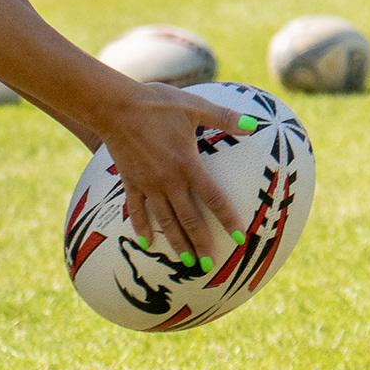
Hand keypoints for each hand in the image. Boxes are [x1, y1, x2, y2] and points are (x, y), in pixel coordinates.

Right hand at [95, 82, 249, 264]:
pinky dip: (141, 227)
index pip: (213, 198)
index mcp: (187, 164)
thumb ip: (225, 118)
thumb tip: (254, 124)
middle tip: (209, 265)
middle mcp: (169, 180)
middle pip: (188, 219)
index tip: (239, 237)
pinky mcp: (130, 182)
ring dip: (176, 242)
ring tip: (185, 262)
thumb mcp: (195, 106)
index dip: (227, 219)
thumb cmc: (157, 104)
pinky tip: (147, 243)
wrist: (115, 107)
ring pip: (165, 220)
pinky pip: (137, 210)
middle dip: (200, 243)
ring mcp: (148, 184)